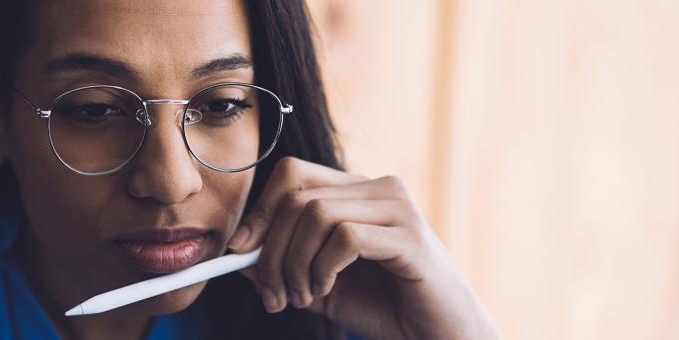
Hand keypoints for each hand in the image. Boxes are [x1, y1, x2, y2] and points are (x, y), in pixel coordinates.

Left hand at [227, 157, 499, 338]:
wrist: (440, 338)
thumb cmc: (387, 309)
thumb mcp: (320, 287)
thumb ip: (284, 267)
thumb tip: (237, 253)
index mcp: (359, 192)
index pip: (294, 173)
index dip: (261, 209)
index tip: (241, 250)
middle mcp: (380, 189)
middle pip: (298, 196)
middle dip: (271, 249)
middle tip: (272, 294)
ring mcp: (399, 209)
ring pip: (316, 213)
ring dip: (295, 263)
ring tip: (302, 297)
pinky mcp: (410, 237)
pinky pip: (345, 236)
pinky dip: (323, 267)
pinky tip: (326, 290)